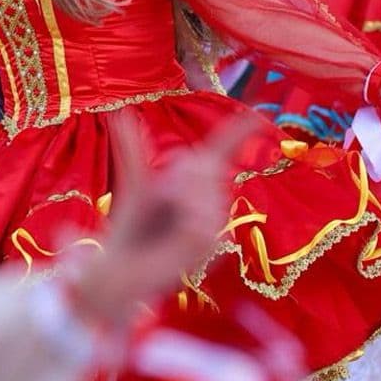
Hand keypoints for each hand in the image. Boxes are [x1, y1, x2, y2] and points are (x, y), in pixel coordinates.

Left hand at [65, 116, 251, 328]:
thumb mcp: (134, 182)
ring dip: (175, 195)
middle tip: (157, 200)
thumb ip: (133, 148)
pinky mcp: (208, 240)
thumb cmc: (130, 228)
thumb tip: (121, 115)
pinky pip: (200, 212)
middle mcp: (210, 201)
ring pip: (205, 186)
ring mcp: (213, 222)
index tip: (259, 116)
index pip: (223, 149)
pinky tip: (171, 231)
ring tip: (161, 220)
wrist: (120, 266)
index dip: (241, 131)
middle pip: (208, 164)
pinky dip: (180, 214)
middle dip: (178, 174)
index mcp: (196, 182)